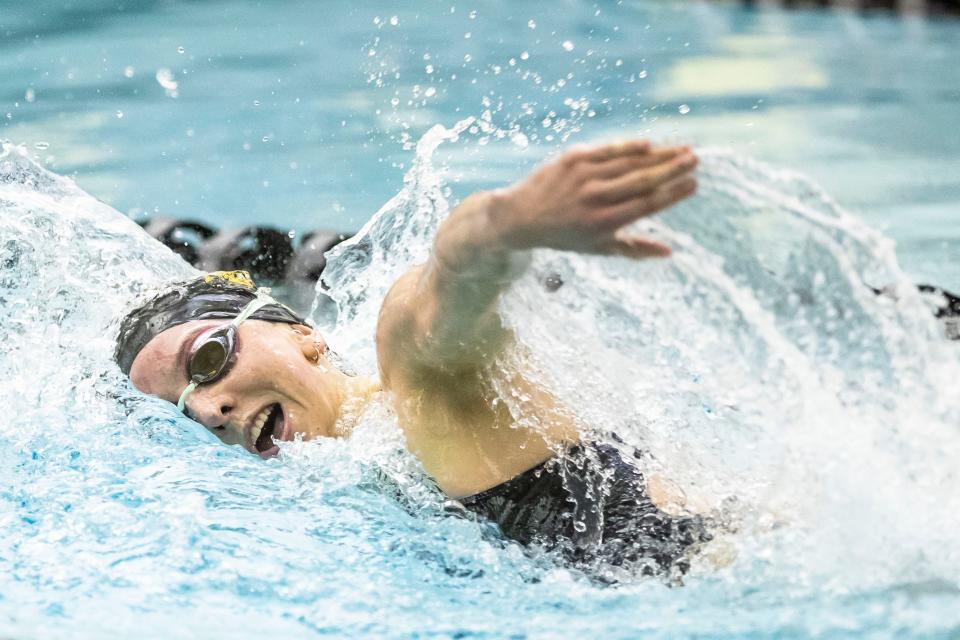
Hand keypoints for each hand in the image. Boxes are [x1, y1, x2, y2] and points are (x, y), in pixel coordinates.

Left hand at [487, 140, 696, 258]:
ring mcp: (583, 175)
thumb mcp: (597, 248)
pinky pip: (608, 150)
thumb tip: (669, 252)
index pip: (646, 204)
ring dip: (658, 155)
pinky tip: (650, 145)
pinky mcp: (573, 157)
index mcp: (602, 223)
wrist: (520, 216)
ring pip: (628, 162)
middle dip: (672, 169)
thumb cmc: (565, 235)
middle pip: (642, 180)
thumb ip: (633, 248)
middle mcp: (593, 198)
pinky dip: (630, 147)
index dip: (673, 193)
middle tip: (695, 159)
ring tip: (682, 149)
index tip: (694, 184)